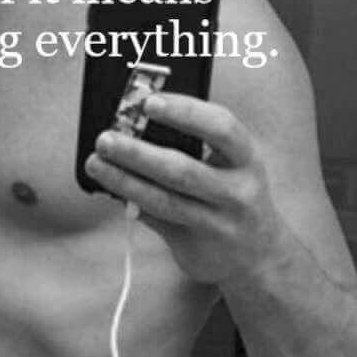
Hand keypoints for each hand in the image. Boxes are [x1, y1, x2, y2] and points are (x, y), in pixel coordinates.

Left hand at [84, 93, 286, 284]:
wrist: (259, 254)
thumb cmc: (232, 191)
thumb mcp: (230, 164)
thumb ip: (194, 145)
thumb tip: (134, 124)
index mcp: (246, 158)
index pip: (221, 128)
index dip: (185, 111)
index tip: (148, 102)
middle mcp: (237, 192)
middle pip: (182, 170)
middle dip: (138, 153)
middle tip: (105, 138)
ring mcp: (218, 224)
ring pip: (163, 201)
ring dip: (124, 181)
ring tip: (96, 164)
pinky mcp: (195, 247)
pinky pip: (156, 221)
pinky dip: (130, 203)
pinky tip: (111, 189)